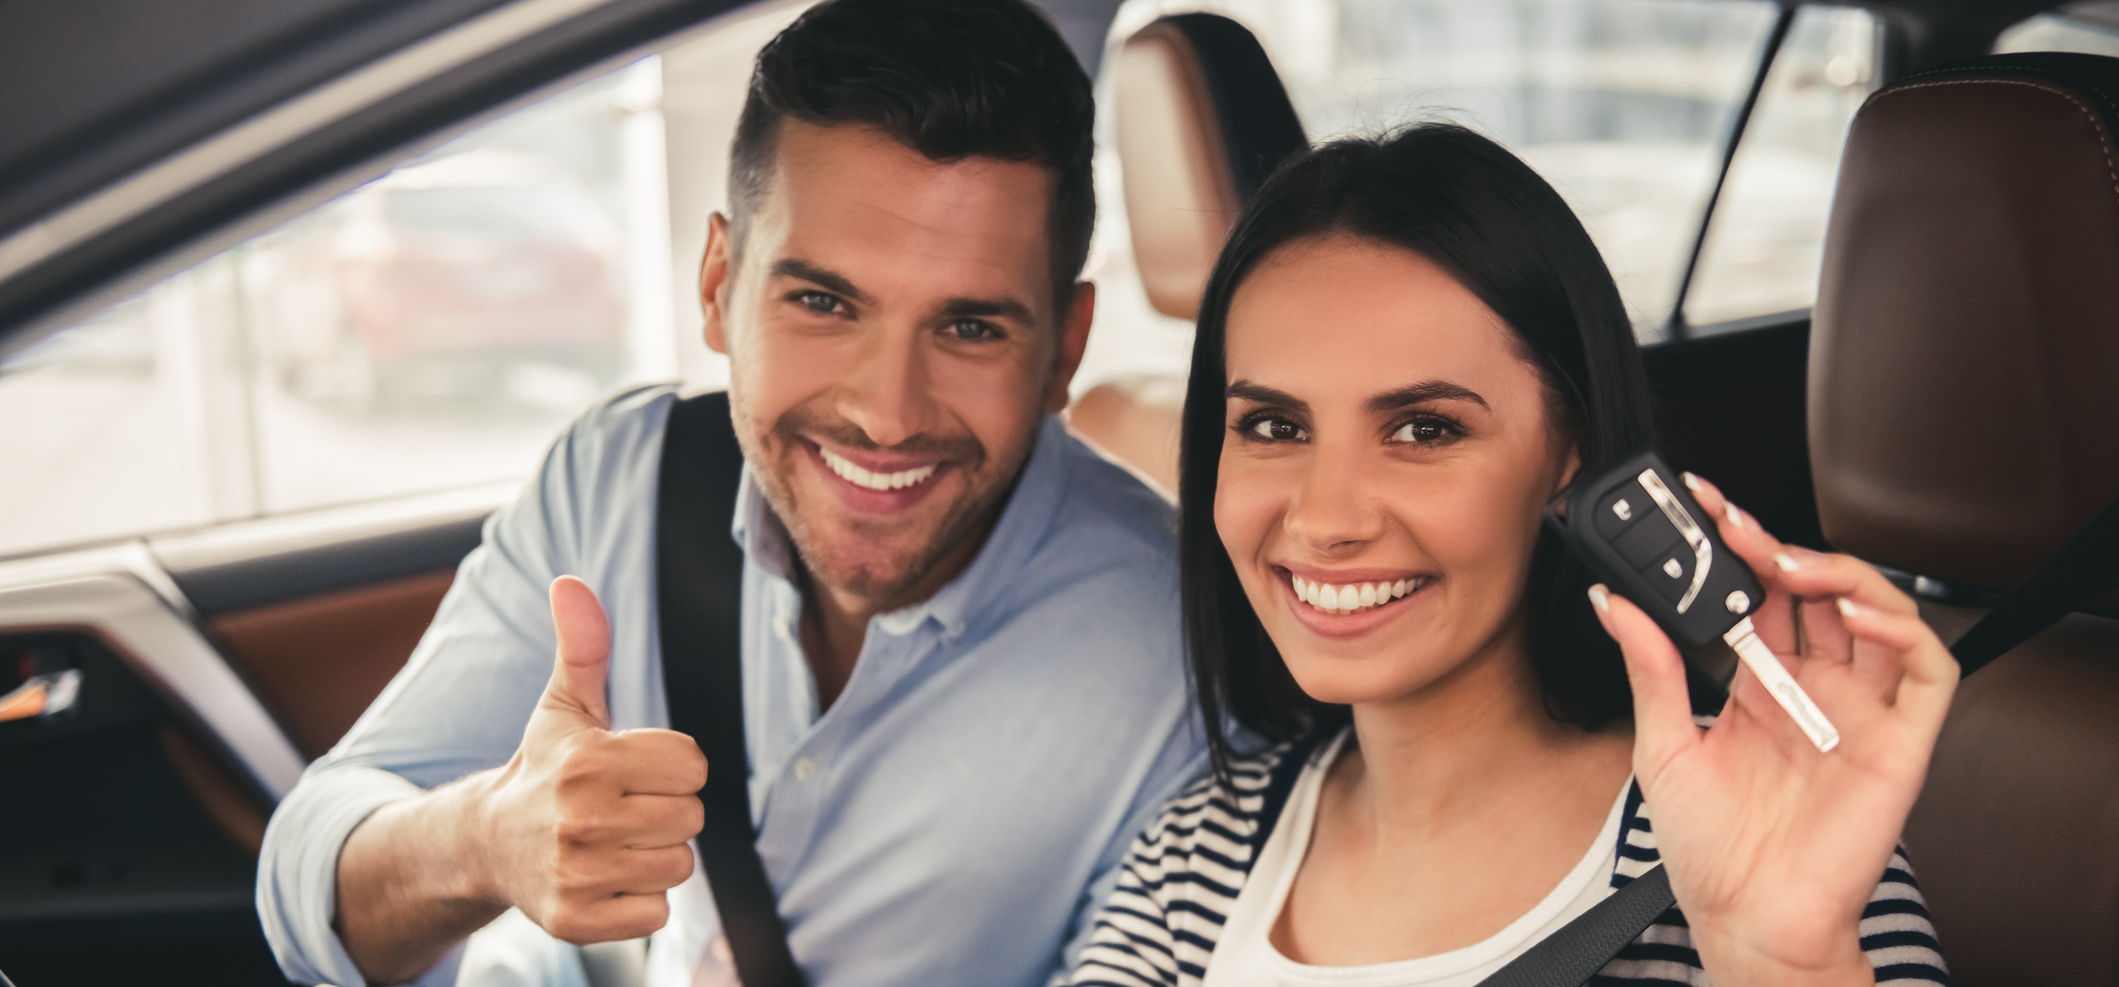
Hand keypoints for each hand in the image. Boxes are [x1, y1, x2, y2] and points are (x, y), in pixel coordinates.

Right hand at [474, 576, 708, 942]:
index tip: (633, 770)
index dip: (671, 767)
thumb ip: (583, 647)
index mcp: (588, 761)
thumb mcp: (564, 706)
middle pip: (691, 818)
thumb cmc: (544, 768)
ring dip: (653, 856)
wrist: (487, 844)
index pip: (693, 765)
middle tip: (621, 808)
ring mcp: (577, 874)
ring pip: (678, 865)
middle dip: (665, 812)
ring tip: (612, 842)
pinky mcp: (577, 922)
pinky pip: (656, 913)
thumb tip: (572, 583)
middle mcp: (581, 819)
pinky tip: (604, 878)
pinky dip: (638, 901)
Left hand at [1588, 475, 1957, 985]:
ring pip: (1878, 612)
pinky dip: (1901, 629)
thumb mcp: (1662, 745)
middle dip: (1779, 547)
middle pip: (1816, 591)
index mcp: (1758, 685)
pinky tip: (1854, 613)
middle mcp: (1813, 690)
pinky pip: (1927, 669)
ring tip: (1787, 562)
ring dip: (1838, 573)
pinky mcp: (1901, 742)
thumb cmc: (1708, 850)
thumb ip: (1649, 668)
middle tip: (1735, 525)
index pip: (1761, 595)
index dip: (1741, 548)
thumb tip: (1614, 600)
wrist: (1744, 920)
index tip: (1703, 506)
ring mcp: (1859, 711)